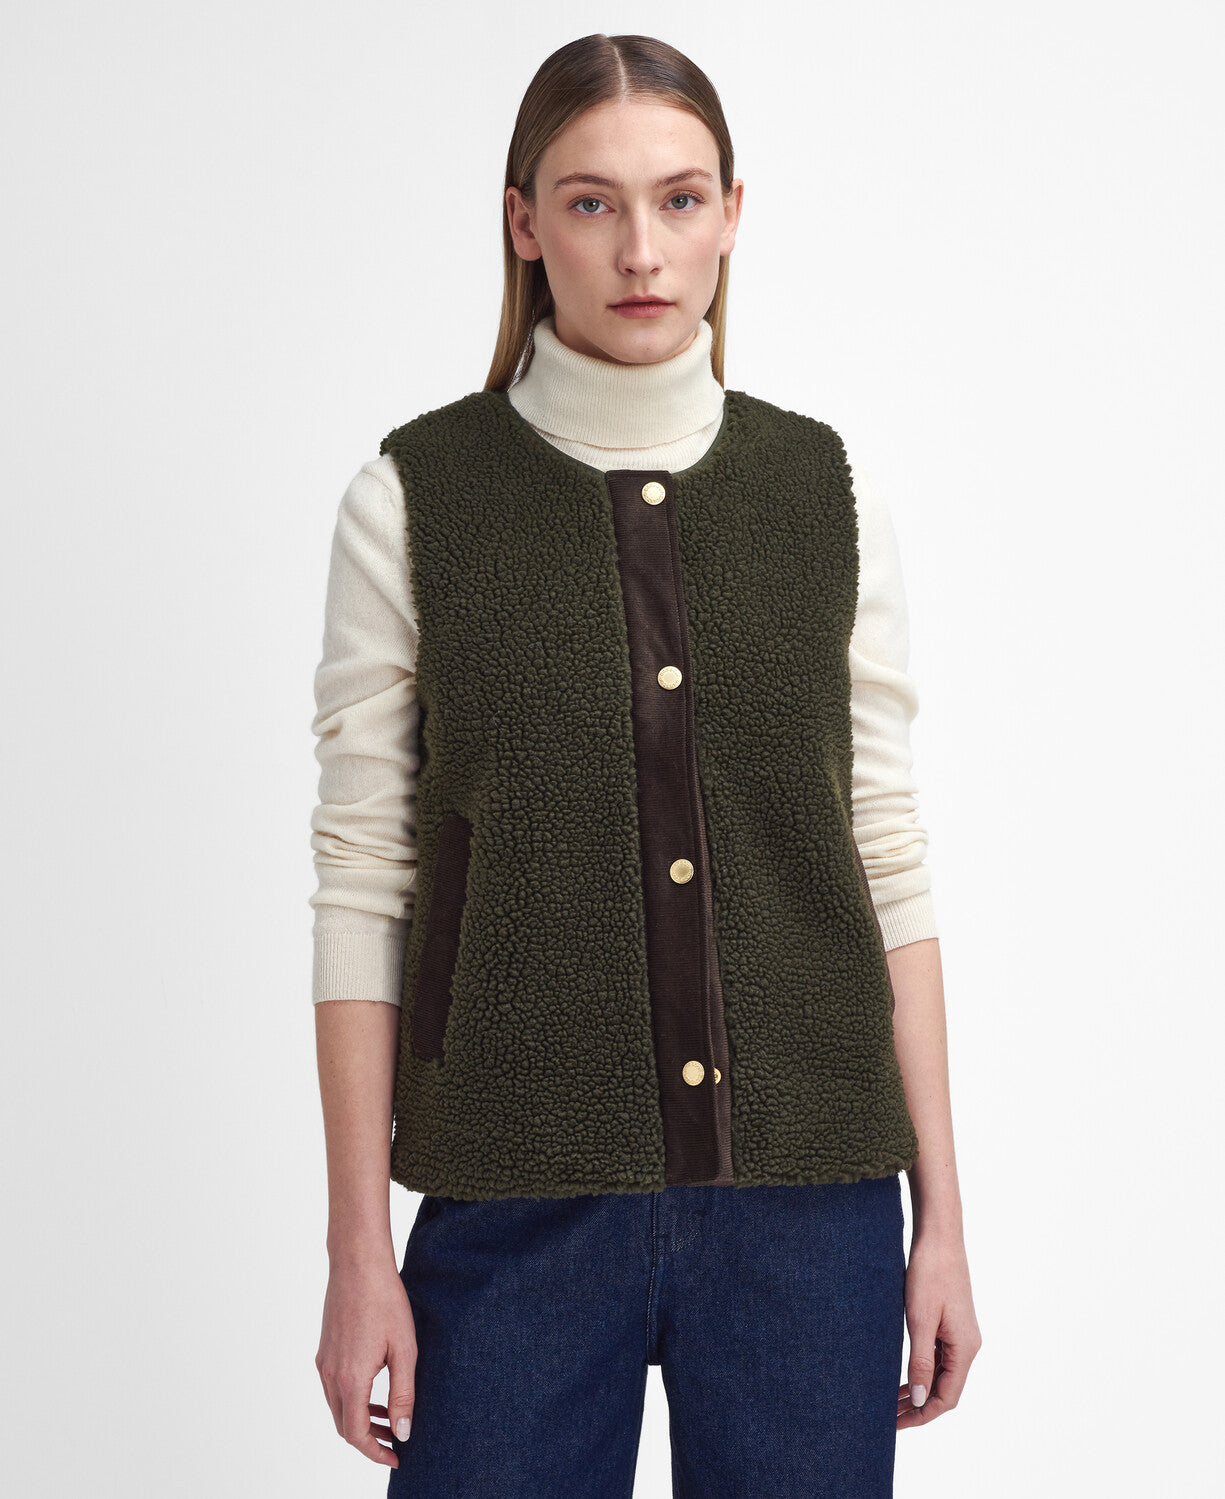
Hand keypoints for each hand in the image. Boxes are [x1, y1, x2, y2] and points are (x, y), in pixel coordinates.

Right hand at [316, 1253, 417, 1467]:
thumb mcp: (404, 1349)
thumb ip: (403, 1395)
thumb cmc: (386, 1301)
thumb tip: (402, 1433)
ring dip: (360, 1419)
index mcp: (350, 1379)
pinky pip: (334, 1387)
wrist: (358, 1263)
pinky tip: (374, 1389)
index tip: (395, 1458)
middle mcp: (329, 1375)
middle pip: (343, 1426)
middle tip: (395, 1441)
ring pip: (337, 1407)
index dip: (375, 1452)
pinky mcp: (324, 1349)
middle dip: (368, 1439)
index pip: (356, 1434)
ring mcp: (323, 1361)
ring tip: (388, 1417)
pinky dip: (352, 1399)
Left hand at [896, 1228, 981, 1428]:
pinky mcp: (951, 1322)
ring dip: (918, 1389)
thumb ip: (920, 1361)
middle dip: (918, 1406)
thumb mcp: (919, 1319)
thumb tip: (919, 1400)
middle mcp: (967, 1344)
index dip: (922, 1414)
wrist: (939, 1236)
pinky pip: (939, 1356)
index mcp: (965, 1348)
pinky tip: (903, 1373)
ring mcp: (960, 1333)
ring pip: (941, 1373)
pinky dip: (922, 1370)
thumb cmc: (930, 1273)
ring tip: (891, 1399)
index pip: (946, 1397)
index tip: (896, 1423)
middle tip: (888, 1415)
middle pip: (945, 1389)